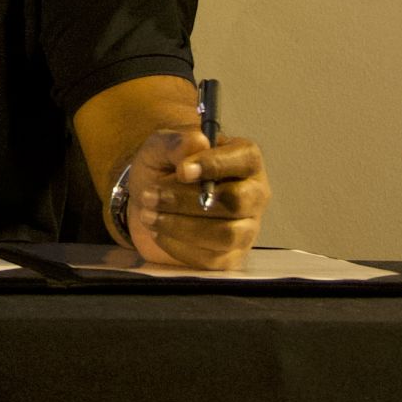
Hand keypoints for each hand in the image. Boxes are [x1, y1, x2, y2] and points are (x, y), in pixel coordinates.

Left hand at [121, 125, 266, 270]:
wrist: (152, 201)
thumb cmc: (166, 168)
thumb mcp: (162, 147)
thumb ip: (177, 142)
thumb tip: (197, 143)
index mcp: (244, 159)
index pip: (245, 160)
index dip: (214, 165)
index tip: (181, 171)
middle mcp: (253, 194)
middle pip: (236, 202)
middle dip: (187, 200)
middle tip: (150, 195)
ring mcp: (246, 228)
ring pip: (226, 234)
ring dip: (181, 226)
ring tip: (148, 215)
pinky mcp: (230, 257)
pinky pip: (212, 259)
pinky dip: (179, 246)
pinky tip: (157, 232)